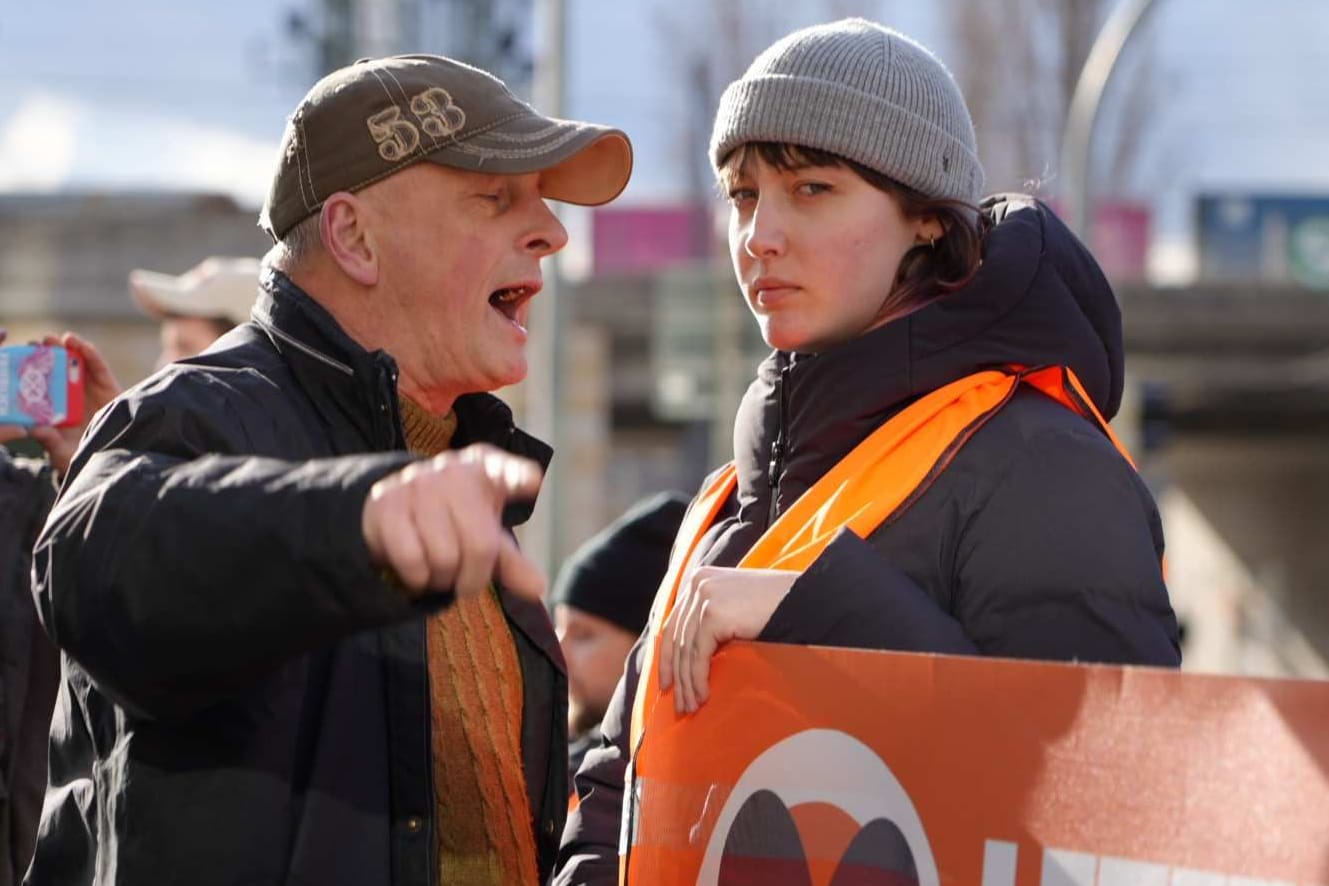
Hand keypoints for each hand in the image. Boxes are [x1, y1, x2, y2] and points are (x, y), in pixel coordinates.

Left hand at [0, 330, 122, 474]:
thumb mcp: (62, 452)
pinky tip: (80, 345)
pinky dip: (89, 353)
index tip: (17, 359)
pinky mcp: (106, 383)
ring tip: (56, 339)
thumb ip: (50, 441)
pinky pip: (97, 366)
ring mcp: (86, 386)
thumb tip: (35, 430)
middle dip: (44, 353)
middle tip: (36, 344)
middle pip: (53, 367)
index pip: (36, 383)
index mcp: (51, 405)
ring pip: (73, 361)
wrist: (115, 453)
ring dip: (64, 347)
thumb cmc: (82, 454)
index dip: (27, 369)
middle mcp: (66, 392)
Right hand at [361, 443, 545, 601]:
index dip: (518, 477)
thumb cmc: (455, 523)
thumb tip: (538, 588)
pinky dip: (417, 578)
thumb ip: (512, 562)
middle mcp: (454, 470)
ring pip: (444, 558)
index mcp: (486, 471)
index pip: (507, 472)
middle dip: (473, 577)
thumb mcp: (487, 538)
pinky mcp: (385, 501)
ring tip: (438, 568)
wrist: (396, 508)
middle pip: (481, 546)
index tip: (532, 482)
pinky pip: (411, 560)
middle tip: (463, 579)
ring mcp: (417, 482)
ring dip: (442, 579)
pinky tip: (416, 568)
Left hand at [657, 566, 797, 713]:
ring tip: (691, 707)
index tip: (667, 683)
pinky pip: (698, 655)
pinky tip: (704, 697)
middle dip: (677, 676)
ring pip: (686, 650)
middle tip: (680, 704)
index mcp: (698, 578)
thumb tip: (686, 657)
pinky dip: (698, 679)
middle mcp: (696, 582)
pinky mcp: (713, 614)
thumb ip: (710, 620)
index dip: (667, 657)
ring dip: (688, 684)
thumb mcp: (734, 608)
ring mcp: (704, 596)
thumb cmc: (775, 608)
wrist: (804, 602)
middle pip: (677, 638)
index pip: (674, 623)